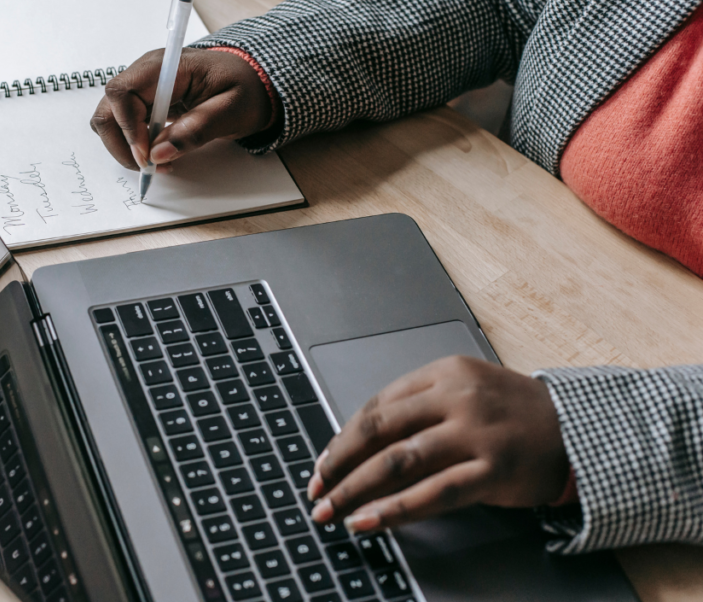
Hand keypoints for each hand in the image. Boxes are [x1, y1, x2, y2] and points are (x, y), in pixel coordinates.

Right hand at [90, 48, 274, 169]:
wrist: (253, 82)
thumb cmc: (245, 89)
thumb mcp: (230, 110)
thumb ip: (196, 130)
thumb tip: (159, 153)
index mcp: (166, 66)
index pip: (123, 92)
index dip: (128, 128)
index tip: (147, 156)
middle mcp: (147, 73)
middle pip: (108, 108)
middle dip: (121, 143)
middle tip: (149, 167)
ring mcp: (144, 88)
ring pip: (111, 119)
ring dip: (127, 148)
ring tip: (157, 163)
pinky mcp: (146, 103)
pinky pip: (125, 126)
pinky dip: (135, 146)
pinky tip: (159, 155)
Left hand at [308, 356, 568, 532]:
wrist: (579, 430)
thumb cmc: (513, 414)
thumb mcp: (465, 393)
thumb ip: (419, 409)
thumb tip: (359, 445)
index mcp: (443, 374)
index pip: (377, 406)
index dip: (342, 439)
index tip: (323, 464)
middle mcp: (456, 398)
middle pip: (378, 430)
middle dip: (338, 464)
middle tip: (316, 489)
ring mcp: (475, 433)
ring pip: (398, 462)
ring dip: (356, 490)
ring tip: (332, 511)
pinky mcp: (493, 470)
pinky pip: (433, 493)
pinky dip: (394, 510)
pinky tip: (369, 522)